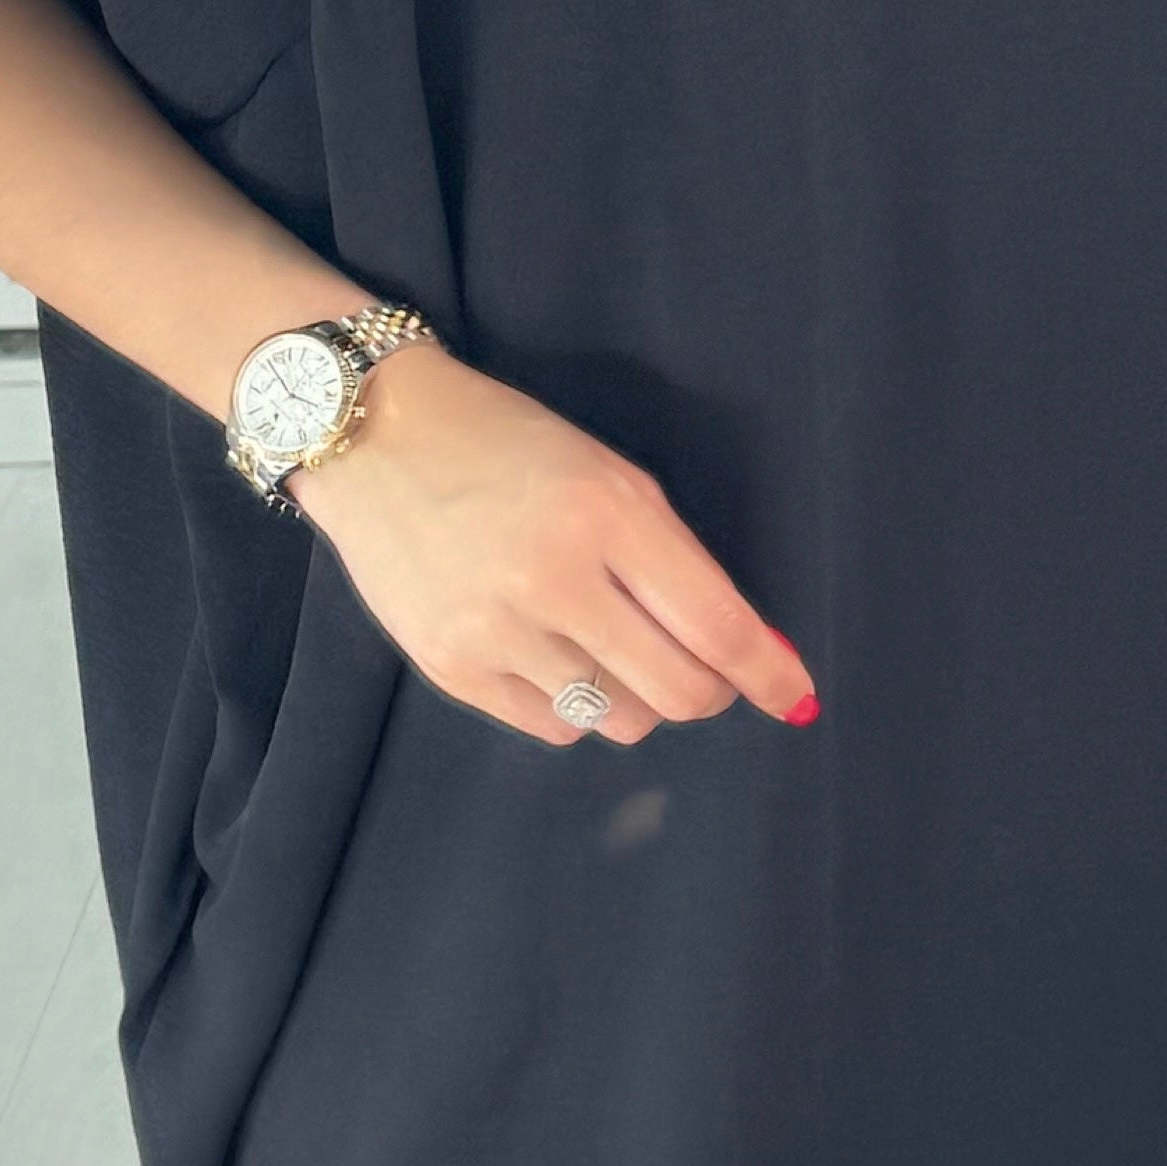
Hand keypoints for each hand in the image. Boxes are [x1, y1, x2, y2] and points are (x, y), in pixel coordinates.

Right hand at [293, 345, 817, 747]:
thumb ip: (677, 563)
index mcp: (608, 515)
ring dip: (636, 697)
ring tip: (609, 647)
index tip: (793, 696)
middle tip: (703, 672)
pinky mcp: (453, 669)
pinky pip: (554, 730)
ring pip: (618, 720)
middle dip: (708, 691)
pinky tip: (554, 655)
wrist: (374, 436)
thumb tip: (749, 650)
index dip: (767, 673)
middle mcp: (552, 579)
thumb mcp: (608, 476)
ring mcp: (496, 631)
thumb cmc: (507, 445)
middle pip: (676, 693)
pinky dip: (574, 707)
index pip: (716, 626)